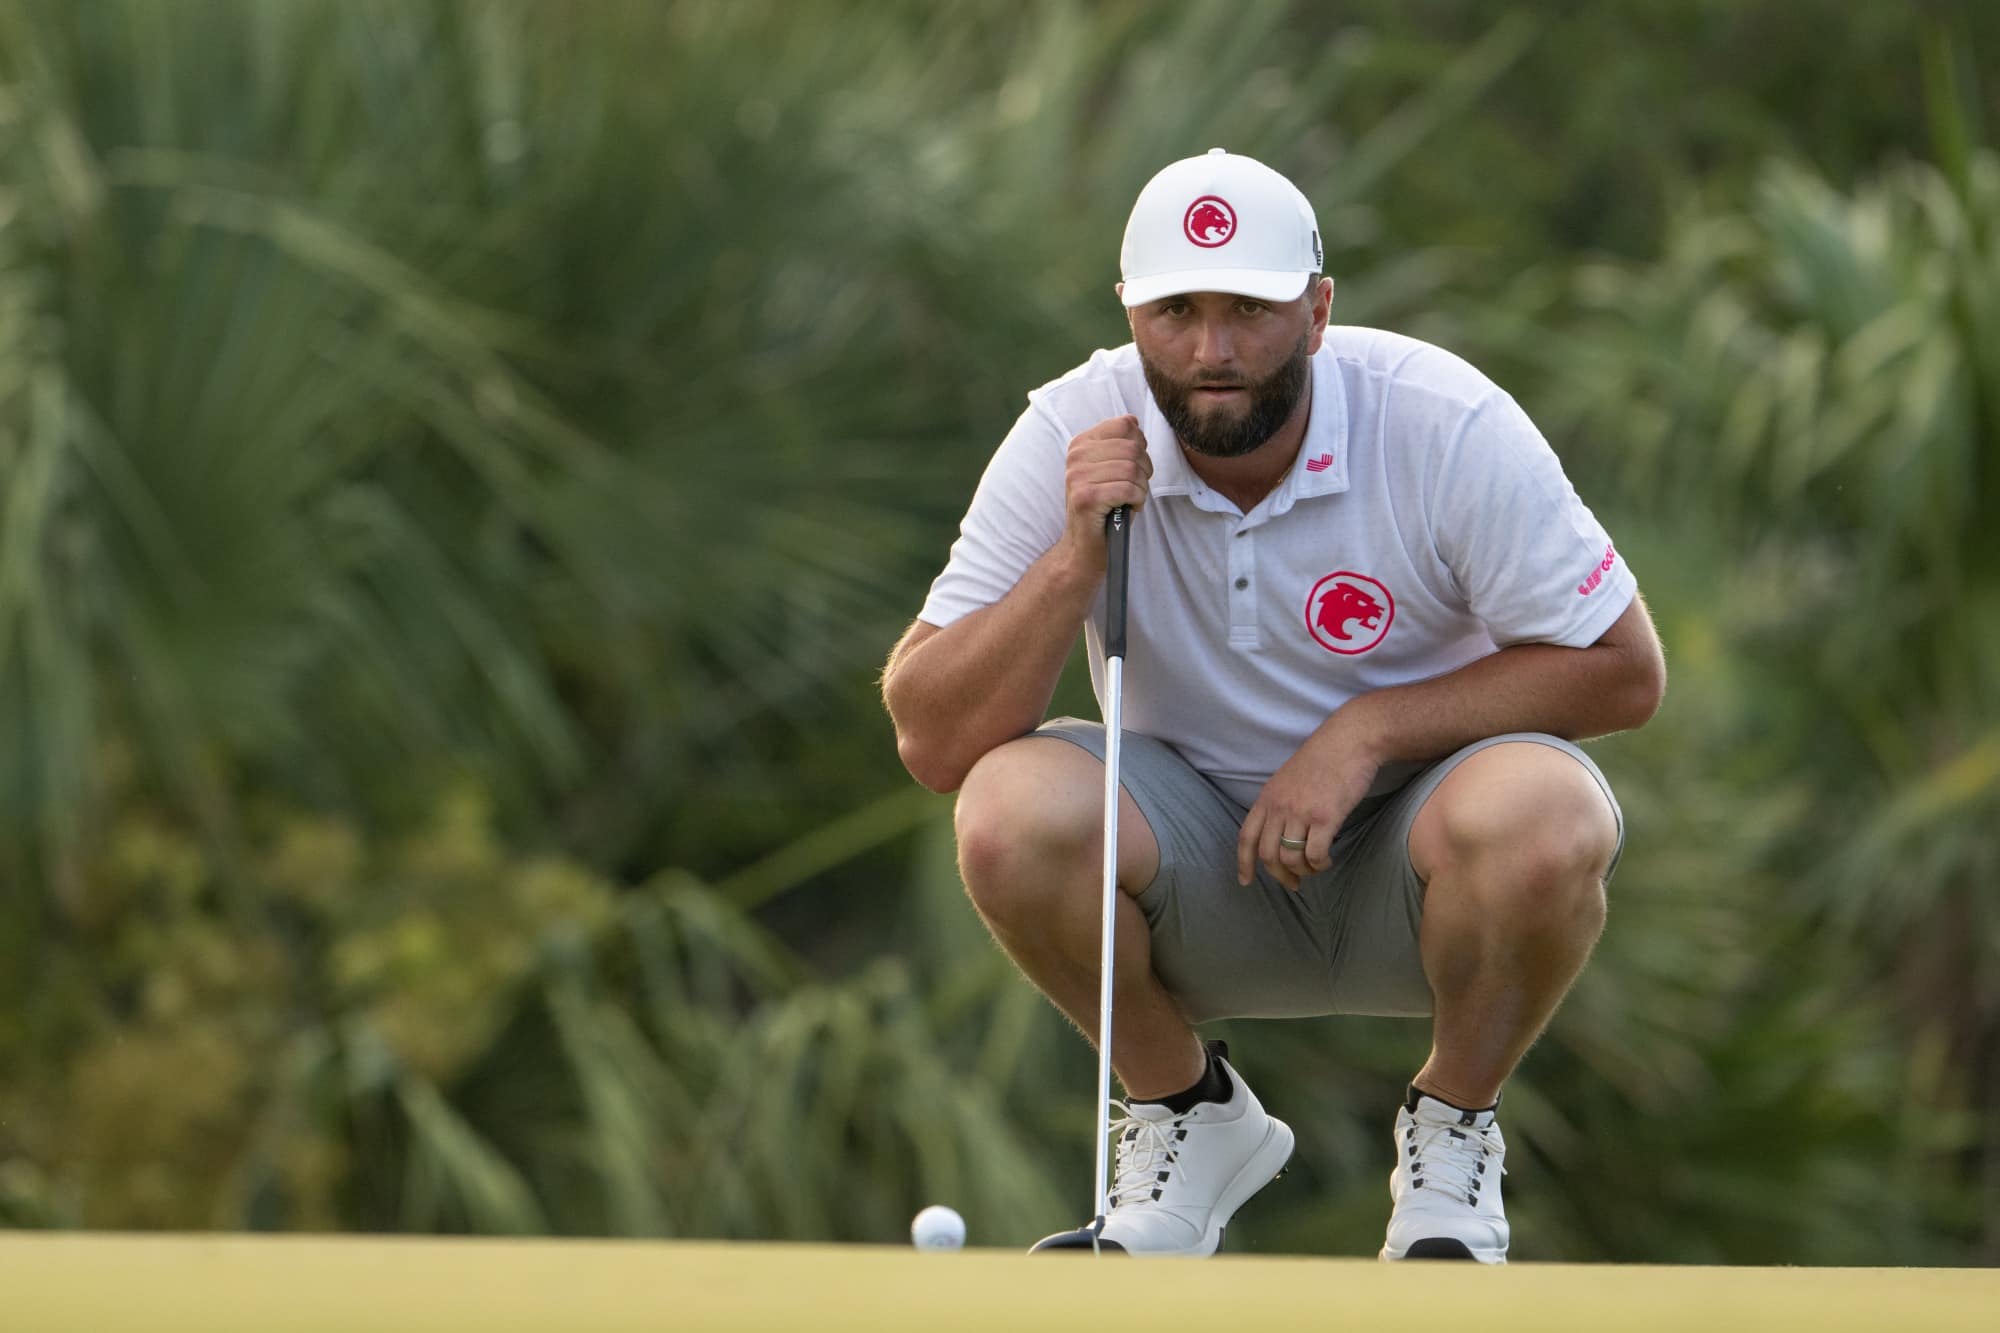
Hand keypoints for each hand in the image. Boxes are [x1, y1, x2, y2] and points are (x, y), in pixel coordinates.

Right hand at [1061, 416, 1151, 571]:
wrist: (1085, 546)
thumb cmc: (1106, 507)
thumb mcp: (1112, 469)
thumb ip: (1121, 444)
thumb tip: (1133, 421)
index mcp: (1081, 443)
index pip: (1126, 425)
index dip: (1140, 447)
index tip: (1131, 468)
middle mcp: (1076, 456)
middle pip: (1133, 448)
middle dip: (1143, 471)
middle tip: (1133, 488)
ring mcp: (1078, 476)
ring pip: (1132, 469)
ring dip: (1140, 488)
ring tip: (1129, 500)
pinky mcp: (1086, 497)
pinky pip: (1129, 488)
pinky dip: (1137, 500)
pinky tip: (1128, 508)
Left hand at [1238, 712, 1383, 890]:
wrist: (1350, 740)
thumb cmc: (1325, 757)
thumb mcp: (1288, 777)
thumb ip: (1280, 802)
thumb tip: (1280, 831)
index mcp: (1267, 797)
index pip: (1246, 836)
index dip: (1243, 863)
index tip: (1246, 881)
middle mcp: (1279, 807)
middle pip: (1267, 855)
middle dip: (1279, 875)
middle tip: (1293, 883)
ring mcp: (1301, 813)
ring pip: (1290, 858)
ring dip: (1303, 871)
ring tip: (1315, 867)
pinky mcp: (1325, 818)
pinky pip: (1315, 855)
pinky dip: (1320, 864)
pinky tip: (1327, 860)